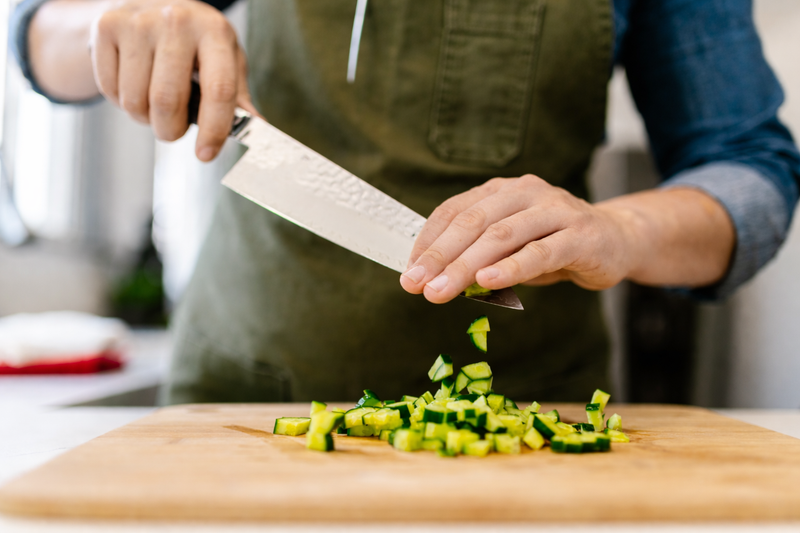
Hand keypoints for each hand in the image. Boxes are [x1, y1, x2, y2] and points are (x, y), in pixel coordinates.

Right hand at [88, 0, 258, 160]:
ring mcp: (138, 22)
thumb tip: (257, 128)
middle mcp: (176, 21)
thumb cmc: (196, 42)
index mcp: (214, 31)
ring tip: (154, 104)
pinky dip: (122, 102)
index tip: (206, 154)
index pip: (218, 90)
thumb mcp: (225, 60)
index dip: (213, 129)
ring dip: (144, 118)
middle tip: (173, 130)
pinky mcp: (106, 26)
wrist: (151, 2)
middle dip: (170, 130)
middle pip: (167, 101)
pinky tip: (134, 84)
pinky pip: (110, 90)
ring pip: (135, 101)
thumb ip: (237, 96)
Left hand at [399, 175, 639, 303]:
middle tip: (415, 284)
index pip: (454, 211)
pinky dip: (512, 267)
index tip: (408, 272)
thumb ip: (478, 256)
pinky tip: (488, 281)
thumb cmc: (553, 244)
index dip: (428, 241)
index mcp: (501, 190)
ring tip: (441, 291)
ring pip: (502, 236)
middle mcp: (525, 192)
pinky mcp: (580, 234)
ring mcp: (555, 210)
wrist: (616, 239)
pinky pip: (540, 251)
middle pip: (473, 222)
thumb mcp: (510, 247)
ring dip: (466, 266)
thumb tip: (434, 278)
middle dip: (440, 256)